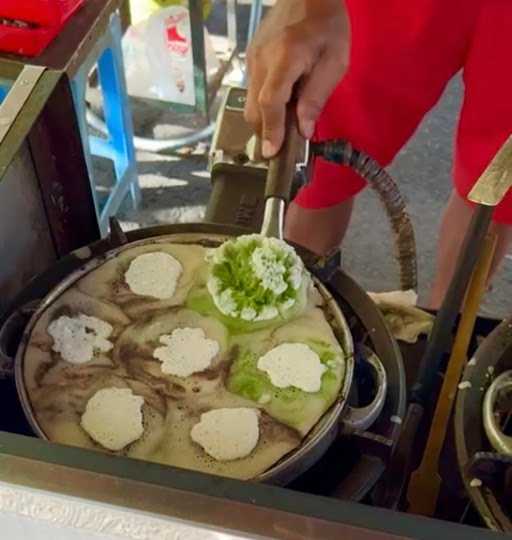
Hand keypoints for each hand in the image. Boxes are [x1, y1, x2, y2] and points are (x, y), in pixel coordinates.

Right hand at [244, 0, 349, 157]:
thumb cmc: (327, 27)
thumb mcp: (335, 62)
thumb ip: (317, 97)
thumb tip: (304, 131)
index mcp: (286, 58)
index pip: (270, 101)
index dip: (271, 130)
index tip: (272, 153)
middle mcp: (261, 61)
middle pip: (254, 109)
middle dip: (265, 132)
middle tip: (281, 148)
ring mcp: (252, 60)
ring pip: (250, 103)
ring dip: (263, 121)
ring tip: (282, 128)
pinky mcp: (250, 59)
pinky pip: (252, 91)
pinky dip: (262, 106)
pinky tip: (279, 106)